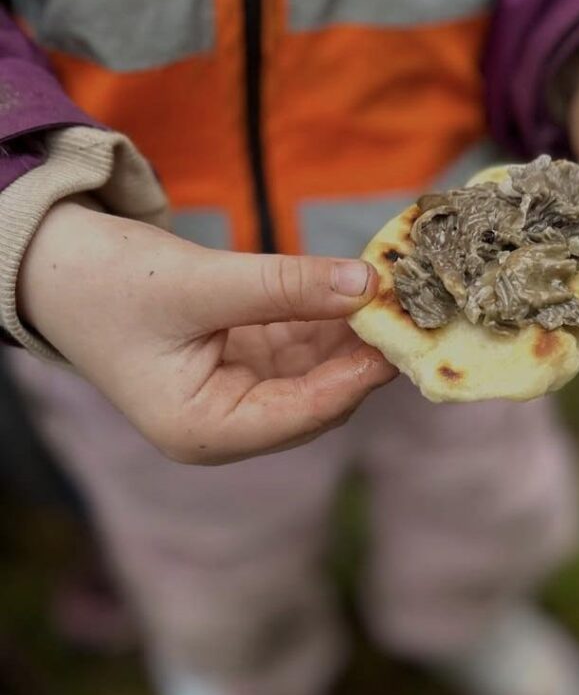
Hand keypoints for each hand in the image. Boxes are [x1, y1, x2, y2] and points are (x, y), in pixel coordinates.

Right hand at [18, 201, 395, 463]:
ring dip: (352, 334)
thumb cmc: (105, 282)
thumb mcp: (199, 282)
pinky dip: (329, 318)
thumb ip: (286, 285)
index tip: (398, 338)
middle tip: (410, 310)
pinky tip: (362, 288)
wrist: (52, 264)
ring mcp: (236, 394)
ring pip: (316, 370)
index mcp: (203, 431)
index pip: (302, 414)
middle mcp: (225, 425)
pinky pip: (300, 345)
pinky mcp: (242, 361)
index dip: (355, 377)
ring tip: (398, 294)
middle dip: (360, 356)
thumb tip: (367, 283)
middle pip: (317, 399)